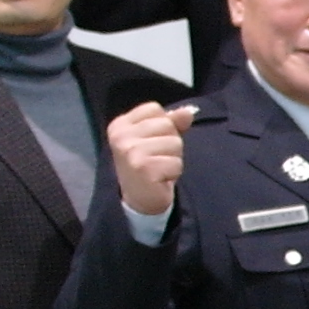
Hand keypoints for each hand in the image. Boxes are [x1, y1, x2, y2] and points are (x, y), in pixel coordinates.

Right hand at [102, 101, 194, 216]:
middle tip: (158, 158)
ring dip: (174, 158)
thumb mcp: (157, 138)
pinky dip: (174, 172)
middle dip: (171, 142)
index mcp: (120, 124)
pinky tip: (161, 179)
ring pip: (175, 142)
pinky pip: (176, 162)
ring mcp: (130, 152)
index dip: (164, 125)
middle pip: (167, 124)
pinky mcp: (143, 168)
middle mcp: (121, 136)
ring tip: (159, 168)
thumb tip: (188, 112)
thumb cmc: (149, 165)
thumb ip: (172, 123)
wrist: (140, 199)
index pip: (154, 108)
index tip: (152, 142)